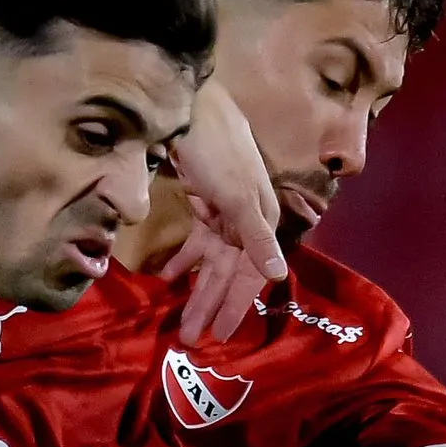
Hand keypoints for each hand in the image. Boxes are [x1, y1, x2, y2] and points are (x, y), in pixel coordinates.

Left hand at [160, 80, 285, 345]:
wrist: (189, 106)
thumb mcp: (236, 195)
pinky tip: (167, 278)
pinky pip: (195, 241)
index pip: (252, 273)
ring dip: (196, 290)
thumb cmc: (216, 148)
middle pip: (228, 273)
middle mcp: (246, 220)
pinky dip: (182, 260)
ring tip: (181, 321)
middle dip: (211, 305)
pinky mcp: (201, 203)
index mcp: (261, 219)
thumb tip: (278, 274)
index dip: (238, 305)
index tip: (222, 336)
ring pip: (210, 261)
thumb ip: (254, 237)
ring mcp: (223, 212)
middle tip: (190, 339)